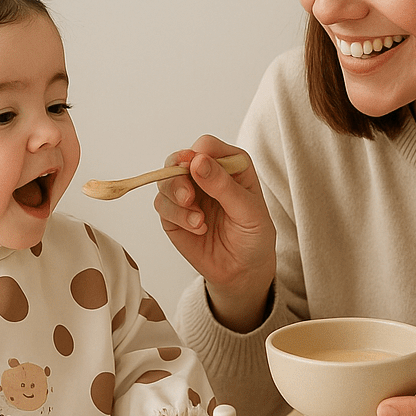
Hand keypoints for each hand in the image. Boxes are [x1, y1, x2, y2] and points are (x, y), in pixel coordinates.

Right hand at [153, 135, 276, 331]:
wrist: (243, 269)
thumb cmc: (253, 236)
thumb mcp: (248, 210)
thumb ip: (223, 185)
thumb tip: (197, 161)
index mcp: (229, 165)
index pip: (205, 146)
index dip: (198, 155)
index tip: (196, 170)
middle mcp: (205, 174)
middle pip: (177, 159)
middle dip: (177, 177)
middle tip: (188, 197)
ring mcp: (187, 193)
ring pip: (164, 181)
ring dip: (177, 200)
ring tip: (199, 221)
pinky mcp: (173, 213)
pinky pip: (162, 205)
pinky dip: (177, 217)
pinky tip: (198, 228)